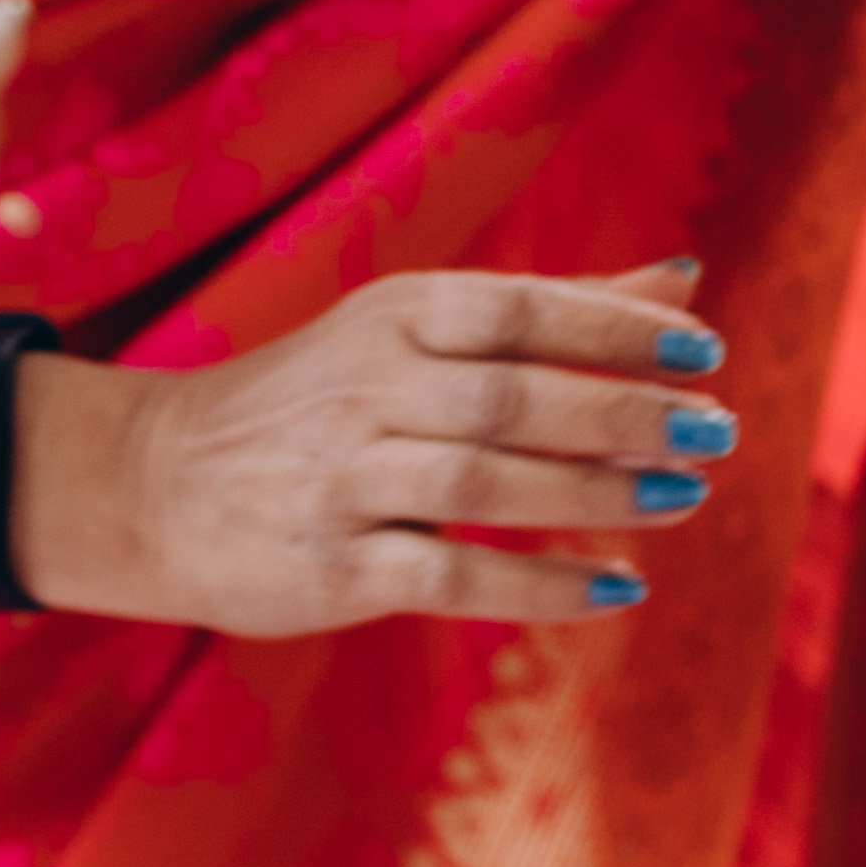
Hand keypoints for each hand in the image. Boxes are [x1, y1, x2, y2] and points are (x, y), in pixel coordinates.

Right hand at [26, 262, 737, 635]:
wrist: (149, 485)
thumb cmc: (319, 399)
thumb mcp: (417, 330)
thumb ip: (555, 308)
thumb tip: (687, 276)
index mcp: (396, 314)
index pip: (522, 308)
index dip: (616, 327)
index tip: (704, 350)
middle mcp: (368, 386)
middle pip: (515, 395)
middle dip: (625, 413)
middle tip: (716, 432)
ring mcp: (344, 478)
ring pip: (486, 481)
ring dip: (597, 493)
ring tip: (685, 498)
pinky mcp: (330, 566)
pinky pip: (449, 574)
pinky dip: (539, 584)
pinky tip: (616, 589)